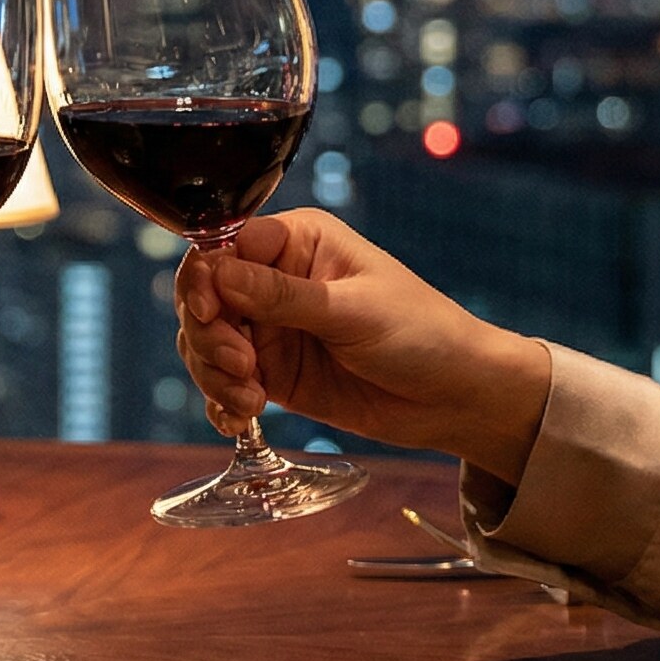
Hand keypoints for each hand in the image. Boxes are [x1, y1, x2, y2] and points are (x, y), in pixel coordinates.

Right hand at [175, 209, 550, 482]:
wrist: (456, 397)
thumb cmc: (421, 334)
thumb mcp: (351, 311)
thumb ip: (281, 296)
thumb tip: (216, 273)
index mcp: (298, 242)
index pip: (224, 247)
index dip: (204, 280)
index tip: (209, 313)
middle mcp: (275, 280)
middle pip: (203, 297)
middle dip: (209, 335)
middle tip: (241, 367)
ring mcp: (271, 329)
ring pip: (205, 342)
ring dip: (214, 373)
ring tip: (251, 398)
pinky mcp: (274, 373)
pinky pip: (223, 382)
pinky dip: (221, 401)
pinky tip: (240, 418)